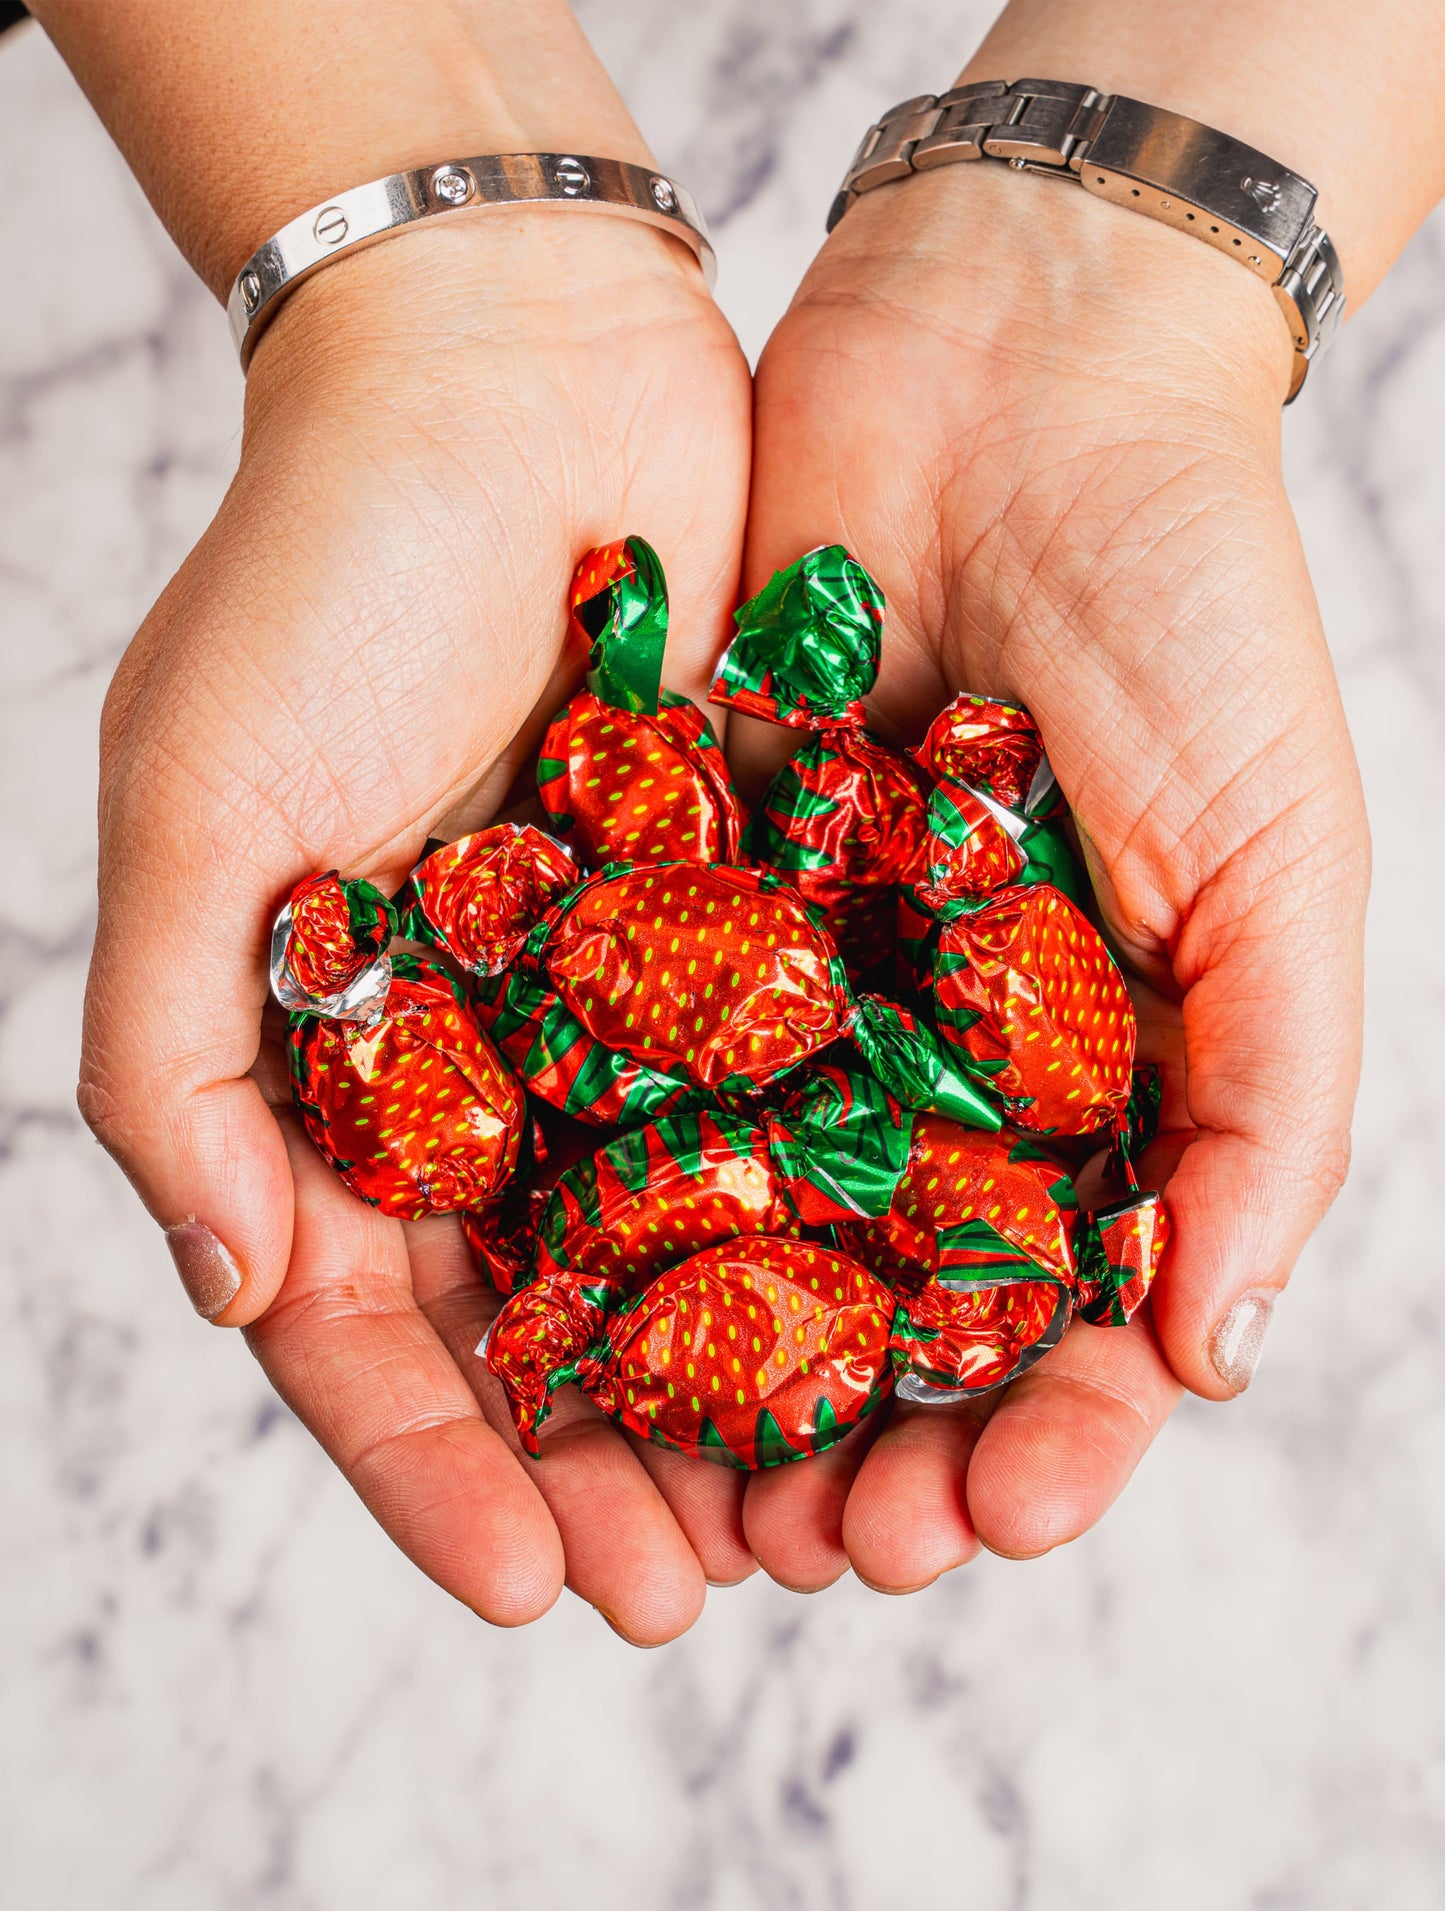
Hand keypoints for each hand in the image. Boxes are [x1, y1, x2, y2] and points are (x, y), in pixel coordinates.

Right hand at [78, 216, 757, 1640]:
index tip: (517, 1586)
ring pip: (689, 1239)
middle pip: (546, 1317)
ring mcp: (630, 998)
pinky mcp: (759, 920)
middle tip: (690, 1596)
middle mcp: (492, 1059)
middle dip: (607, 1468)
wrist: (512, 374)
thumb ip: (179, 1056)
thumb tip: (241, 1291)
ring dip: (739, 1384)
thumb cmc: (322, 576)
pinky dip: (846, 1208)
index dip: (432, 1463)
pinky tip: (907, 1313)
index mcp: (342, 1066)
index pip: (373, 1317)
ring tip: (818, 1513)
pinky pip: (806, 1092)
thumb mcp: (199, 809)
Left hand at [736, 164, 1367, 1591]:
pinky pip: (627, 1066)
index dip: (1045, 1437)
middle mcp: (942, 1062)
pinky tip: (561, 1294)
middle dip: (863, 1445)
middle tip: (814, 1550)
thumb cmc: (1191, 612)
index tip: (992, 1519)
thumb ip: (1270, 1108)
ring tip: (680, 1487)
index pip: (1076, 1315)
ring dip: (716, 1371)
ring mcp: (802, 990)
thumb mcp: (1281, 866)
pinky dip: (599, 1181)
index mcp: (1100, 1078)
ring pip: (746, 1229)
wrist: (1008, 375)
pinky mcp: (676, 900)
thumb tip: (1212, 1359)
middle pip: (895, 1311)